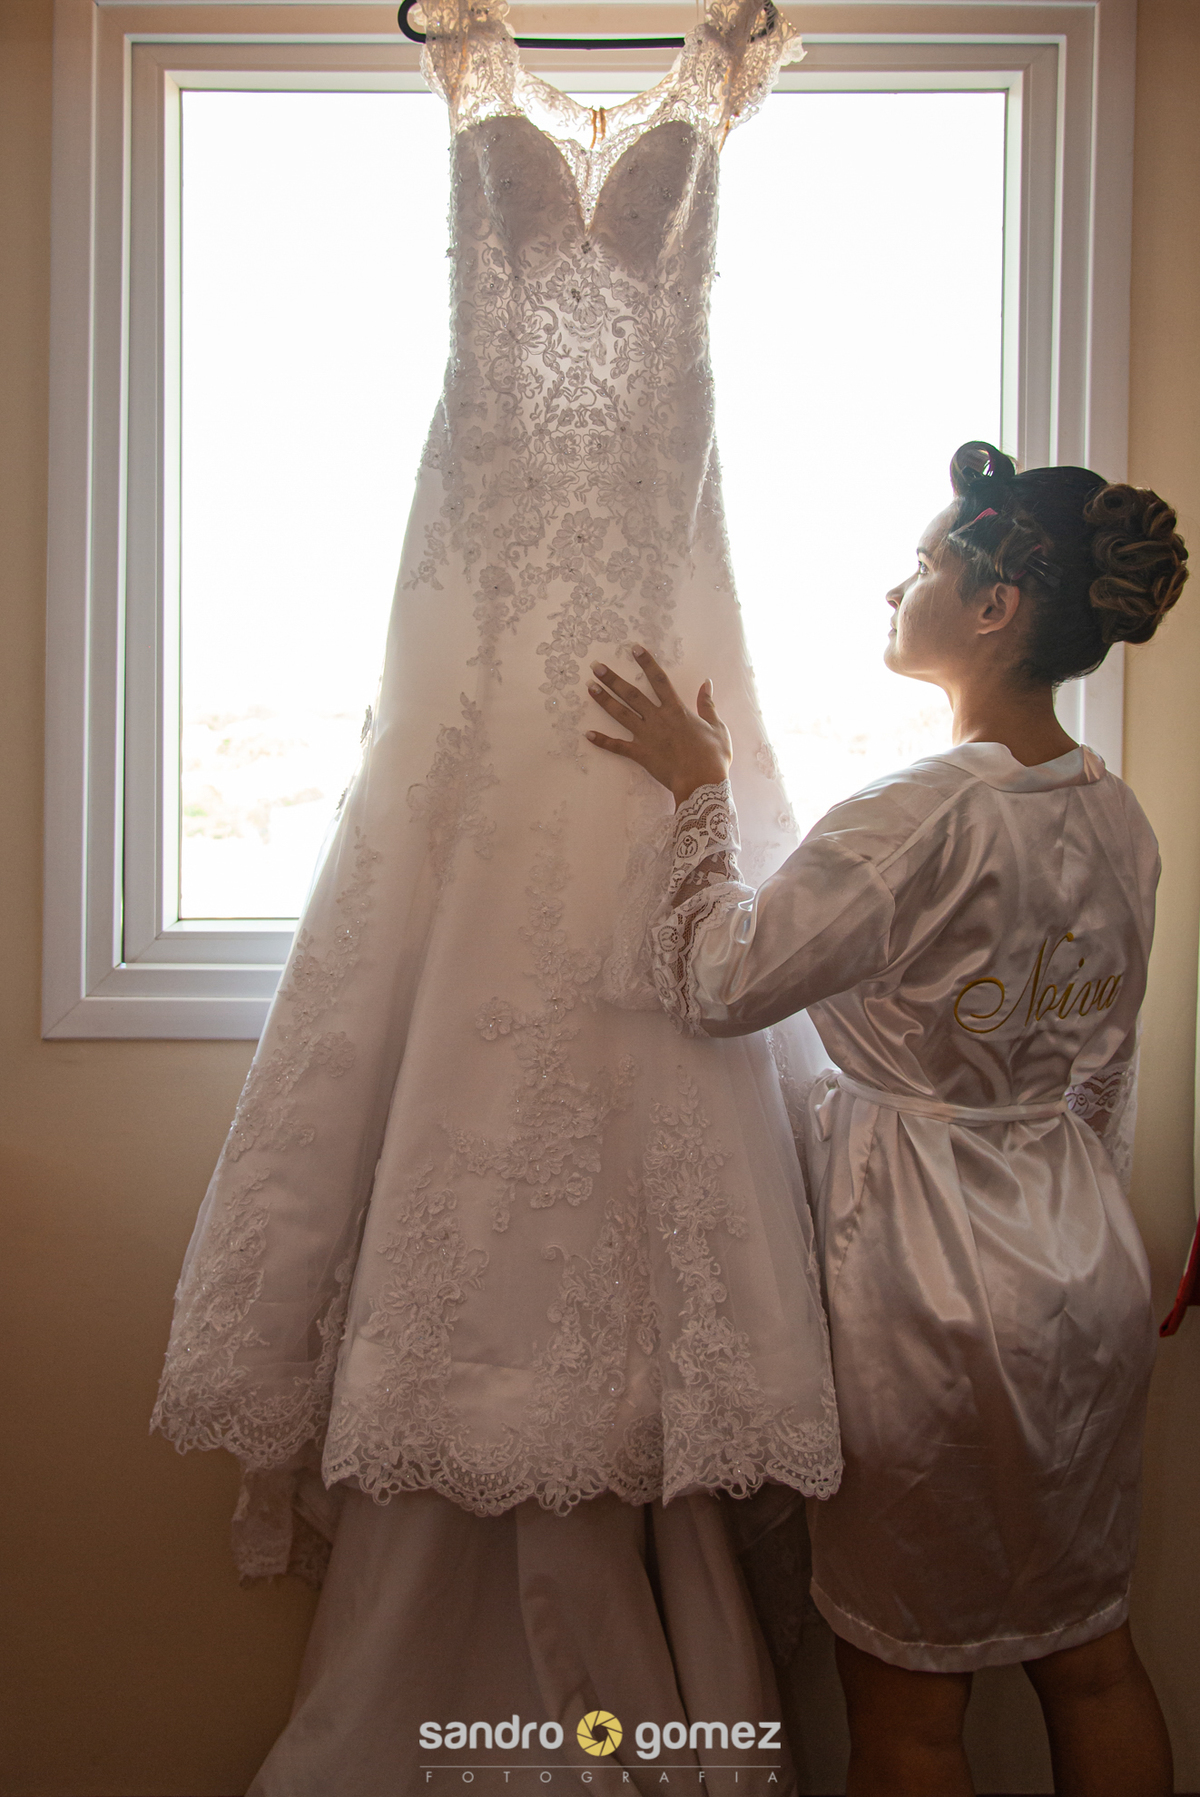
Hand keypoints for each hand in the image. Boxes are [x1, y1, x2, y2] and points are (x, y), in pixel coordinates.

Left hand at [585, 645, 731, 806]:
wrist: (702, 782)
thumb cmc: (713, 756)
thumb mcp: (717, 727)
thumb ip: (708, 705)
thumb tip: (707, 683)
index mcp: (676, 710)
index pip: (659, 680)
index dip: (646, 663)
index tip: (634, 649)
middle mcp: (658, 719)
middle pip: (632, 694)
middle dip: (613, 679)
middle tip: (596, 667)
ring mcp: (647, 736)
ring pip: (621, 714)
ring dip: (604, 700)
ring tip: (590, 688)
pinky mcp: (641, 754)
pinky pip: (618, 747)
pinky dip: (603, 741)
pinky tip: (588, 734)